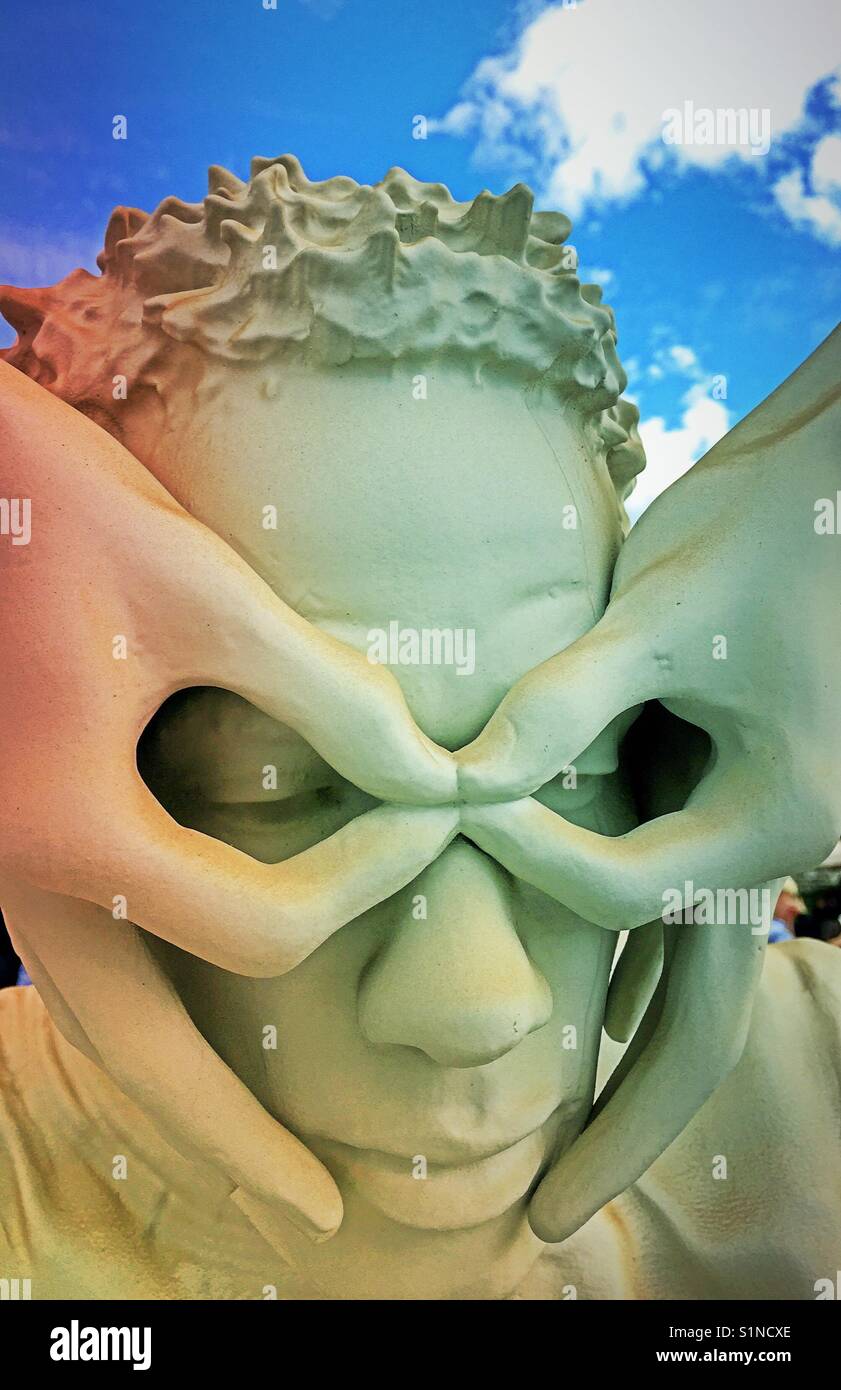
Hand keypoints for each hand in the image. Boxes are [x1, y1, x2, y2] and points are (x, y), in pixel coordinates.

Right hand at [0, 361, 457, 1239]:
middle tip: (320, 1214)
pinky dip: (137, 1026)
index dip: (369, 884)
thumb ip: (326, 694)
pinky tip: (188, 1027)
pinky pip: (76, 973)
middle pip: (136, 1063)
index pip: (261, 926)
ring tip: (255, 1169)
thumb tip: (434, 773)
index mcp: (68, 839)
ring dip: (177, 1107)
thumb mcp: (199, 588)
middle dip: (232, 1143)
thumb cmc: (50, 507)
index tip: (434, 814)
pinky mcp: (6, 840)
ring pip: (92, 1034)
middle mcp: (18, 885)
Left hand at [457, 325, 840, 1239]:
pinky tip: (594, 1015)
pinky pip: (694, 927)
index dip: (519, 853)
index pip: (616, 884)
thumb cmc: (766, 533)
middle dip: (626, 1125)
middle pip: (701, 1023)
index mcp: (768, 815)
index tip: (443, 806)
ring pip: (700, 989)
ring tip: (571, 1159)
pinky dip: (642, 983)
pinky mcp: (737, 806)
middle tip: (550, 1220)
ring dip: (633, 1073)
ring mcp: (761, 839)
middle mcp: (774, 851)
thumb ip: (564, 707)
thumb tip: (456, 785)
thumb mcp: (662, 615)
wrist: (840, 482)